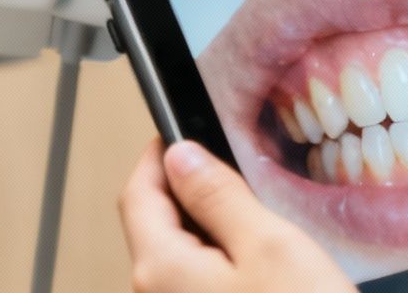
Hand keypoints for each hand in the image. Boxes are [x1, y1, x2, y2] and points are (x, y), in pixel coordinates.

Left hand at [118, 140, 354, 292]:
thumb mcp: (269, 244)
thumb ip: (219, 197)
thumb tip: (182, 156)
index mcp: (161, 267)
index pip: (137, 195)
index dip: (157, 156)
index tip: (178, 130)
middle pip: (153, 227)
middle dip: (184, 191)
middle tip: (228, 165)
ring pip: (175, 257)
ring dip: (206, 228)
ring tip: (254, 214)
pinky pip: (193, 284)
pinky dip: (218, 259)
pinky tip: (260, 261)